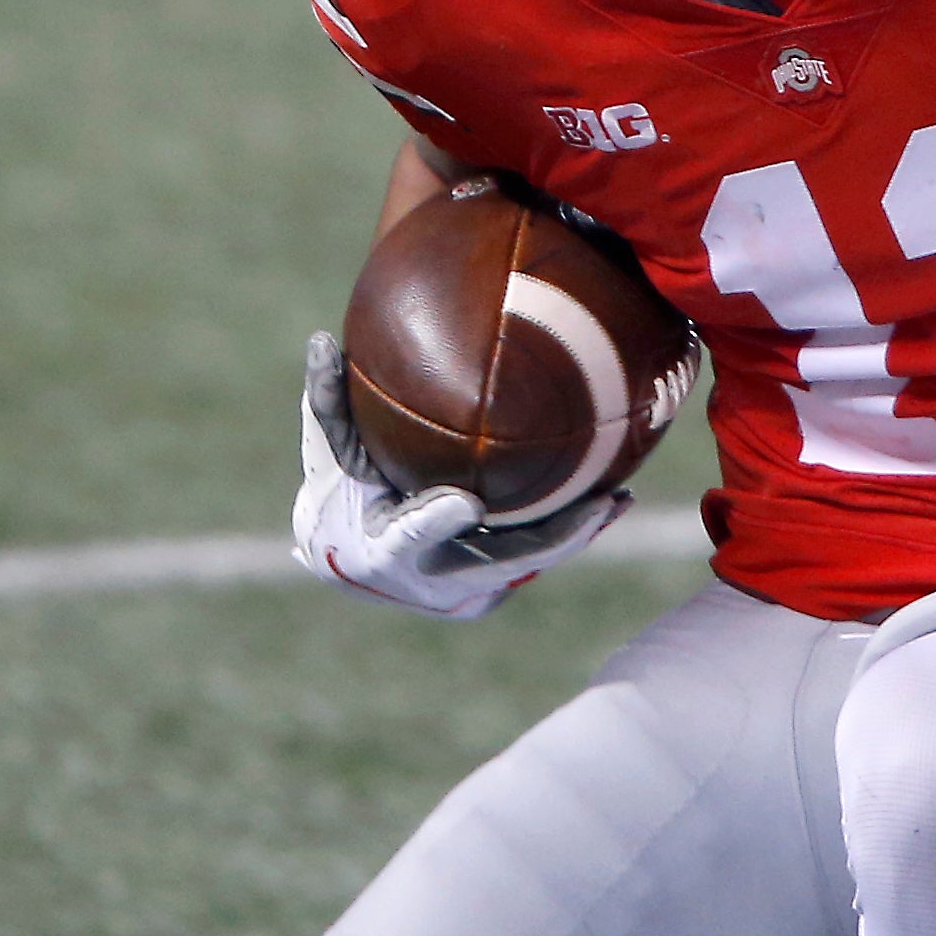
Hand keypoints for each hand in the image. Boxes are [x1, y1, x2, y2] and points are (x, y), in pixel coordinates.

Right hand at [291, 330, 626, 617]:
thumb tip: (320, 341)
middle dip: (544, 541)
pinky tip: (612, 502)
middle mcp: (425, 583)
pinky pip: (533, 562)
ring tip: (615, 502)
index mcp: (378, 551)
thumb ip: (327, 401)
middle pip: (491, 565)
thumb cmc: (338, 492)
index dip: (433, 523)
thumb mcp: (329, 451)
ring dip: (572, 536)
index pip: (406, 538)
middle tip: (590, 508)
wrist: (349, 557)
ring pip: (524, 567)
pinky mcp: (487, 594)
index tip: (464, 502)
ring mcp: (461, 594)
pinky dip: (570, 534)